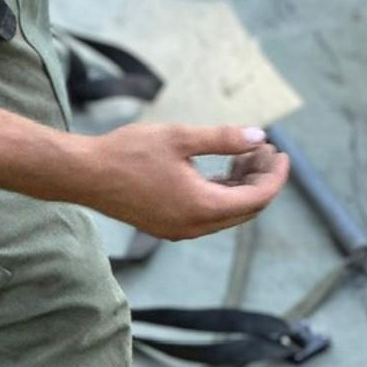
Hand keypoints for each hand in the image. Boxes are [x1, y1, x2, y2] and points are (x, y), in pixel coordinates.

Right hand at [65, 123, 288, 239]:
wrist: (84, 174)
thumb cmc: (128, 152)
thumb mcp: (180, 138)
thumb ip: (224, 139)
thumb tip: (258, 137)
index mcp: (202, 207)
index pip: (257, 198)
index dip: (275, 176)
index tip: (282, 153)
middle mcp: (194, 226)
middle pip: (245, 209)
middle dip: (260, 179)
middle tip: (264, 148)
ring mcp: (180, 229)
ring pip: (226, 212)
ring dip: (240, 185)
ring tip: (245, 153)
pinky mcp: (167, 224)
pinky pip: (207, 213)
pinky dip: (220, 192)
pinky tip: (222, 168)